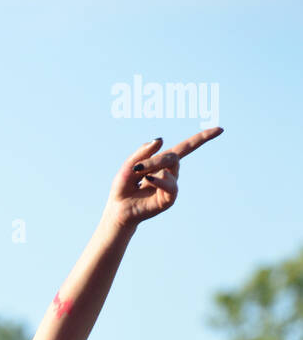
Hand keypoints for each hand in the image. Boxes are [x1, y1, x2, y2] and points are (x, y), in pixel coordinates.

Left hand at [104, 129, 222, 229]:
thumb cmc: (122, 188)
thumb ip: (142, 152)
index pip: (186, 148)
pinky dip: (159, 180)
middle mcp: (170, 173)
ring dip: (154, 167)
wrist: (119, 210)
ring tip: (139, 175)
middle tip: (137, 168)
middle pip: (173, 156)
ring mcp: (171, 186)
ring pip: (171, 167)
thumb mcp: (129, 165)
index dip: (203, 138)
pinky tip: (147, 181)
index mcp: (162, 162)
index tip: (220, 129)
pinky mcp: (169, 199)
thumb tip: (161, 139)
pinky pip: (170, 185)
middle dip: (155, 159)